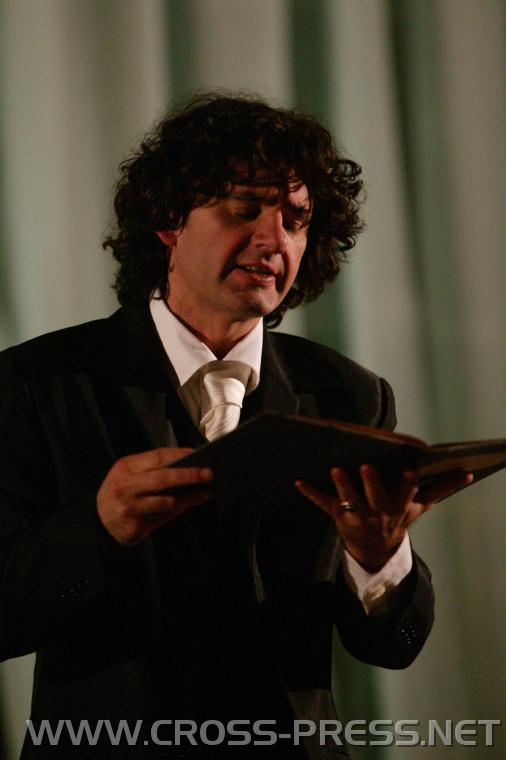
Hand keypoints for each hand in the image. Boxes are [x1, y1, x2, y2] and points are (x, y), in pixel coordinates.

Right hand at [97, 447, 212, 544]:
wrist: (99, 522)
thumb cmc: (120, 491)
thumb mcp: (128, 472)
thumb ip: (151, 467)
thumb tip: (186, 463)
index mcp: (125, 468)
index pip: (157, 457)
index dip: (180, 455)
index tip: (198, 454)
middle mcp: (125, 488)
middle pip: (163, 479)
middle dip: (189, 476)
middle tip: (208, 474)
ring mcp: (130, 509)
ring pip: (167, 502)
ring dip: (190, 498)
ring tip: (205, 492)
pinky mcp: (135, 527)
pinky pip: (164, 518)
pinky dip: (179, 510)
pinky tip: (189, 504)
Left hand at [295, 465, 472, 571]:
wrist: (375, 551)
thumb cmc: (398, 518)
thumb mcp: (420, 506)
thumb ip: (441, 487)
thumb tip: (466, 472)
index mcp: (398, 507)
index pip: (405, 495)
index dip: (407, 485)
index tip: (409, 471)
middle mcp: (377, 512)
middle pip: (375, 497)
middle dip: (371, 483)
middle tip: (366, 466)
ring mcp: (356, 515)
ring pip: (348, 500)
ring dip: (341, 485)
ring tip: (335, 469)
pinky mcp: (337, 514)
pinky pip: (323, 503)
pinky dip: (310, 492)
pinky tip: (298, 480)